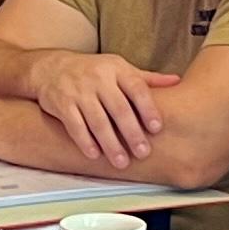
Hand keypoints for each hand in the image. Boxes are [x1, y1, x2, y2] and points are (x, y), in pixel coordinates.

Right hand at [24, 50, 184, 170]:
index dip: (147, 108)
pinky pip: (75, 125)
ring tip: (121, 162)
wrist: (50, 67)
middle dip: (131, 132)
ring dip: (110, 143)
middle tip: (143, 152)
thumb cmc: (93, 71)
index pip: (136, 88)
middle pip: (118, 108)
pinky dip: (85, 141)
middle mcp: (98, 79)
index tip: (157, 128)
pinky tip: (95, 154)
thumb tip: (177, 81)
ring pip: (97, 121)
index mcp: (117, 70)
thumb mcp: (119, 68)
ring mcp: (79, 92)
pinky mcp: (62, 104)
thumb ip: (146, 78)